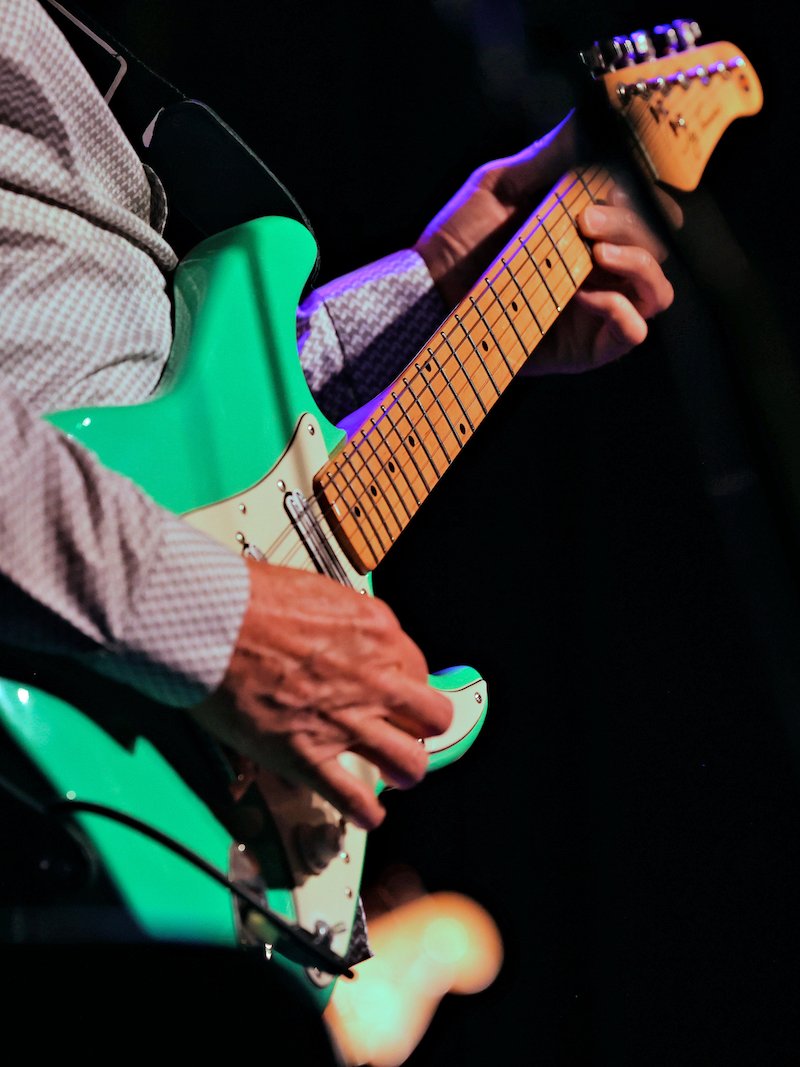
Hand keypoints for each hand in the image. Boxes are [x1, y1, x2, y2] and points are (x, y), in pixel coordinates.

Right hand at [190, 559, 452, 830]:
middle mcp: (372, 677)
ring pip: (410, 761)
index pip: (417, 667)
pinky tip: (366, 813)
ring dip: (405, 769)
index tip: (390, 689)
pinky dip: (366, 813)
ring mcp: (345, 720)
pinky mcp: (310, 756)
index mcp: (376, 631)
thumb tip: (344, 636)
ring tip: (395, 773)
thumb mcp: (315, 590)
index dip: (404, 682)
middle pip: (433, 716)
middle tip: (402, 728)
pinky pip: (355, 800)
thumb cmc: (246, 599)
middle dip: (421, 726)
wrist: (208, 621)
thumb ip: (342, 622)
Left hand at [413, 112, 673, 373]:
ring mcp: (599, 309)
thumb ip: (552, 154)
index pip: (649, 209)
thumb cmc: (460, 240)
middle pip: (657, 244)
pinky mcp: (588, 347)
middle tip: (585, 219)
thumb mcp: (503, 184)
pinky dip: (620, 309)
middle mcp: (604, 268)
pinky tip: (584, 295)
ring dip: (638, 262)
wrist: (428, 293)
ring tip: (596, 251)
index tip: (613, 181)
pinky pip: (634, 330)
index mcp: (592, 228)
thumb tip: (592, 109)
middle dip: (634, 224)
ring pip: (657, 288)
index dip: (645, 193)